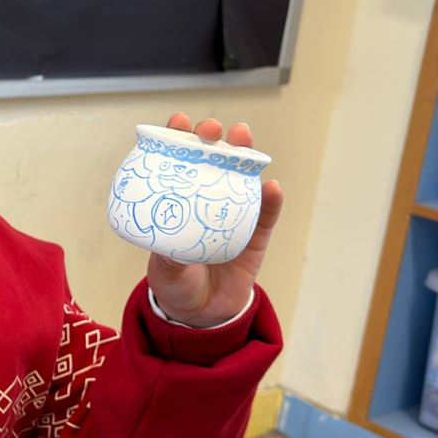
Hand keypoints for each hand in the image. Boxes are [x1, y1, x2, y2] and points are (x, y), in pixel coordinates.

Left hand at [145, 113, 282, 326]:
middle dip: (213, 139)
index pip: (178, 163)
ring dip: (245, 155)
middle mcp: (207, 201)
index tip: (178, 122)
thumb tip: (170, 247)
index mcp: (179, 202)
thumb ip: (169, 258)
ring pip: (242, 178)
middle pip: (212, 161)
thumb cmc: (177, 284)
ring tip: (243, 139)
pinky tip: (272, 186)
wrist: (202, 315)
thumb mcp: (165, 271)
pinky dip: (271, 200)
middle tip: (211, 129)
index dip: (178, 139)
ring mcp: (234, 215)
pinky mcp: (256, 236)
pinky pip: (266, 215)